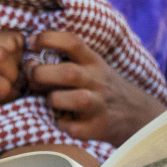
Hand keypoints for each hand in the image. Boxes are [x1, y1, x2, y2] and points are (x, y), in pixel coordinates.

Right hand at [0, 30, 25, 116]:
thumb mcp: (5, 70)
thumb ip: (16, 55)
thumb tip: (33, 45)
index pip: (12, 36)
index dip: (20, 57)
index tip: (12, 72)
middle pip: (8, 43)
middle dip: (16, 66)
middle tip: (9, 83)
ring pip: (0, 55)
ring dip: (10, 77)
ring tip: (3, 90)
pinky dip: (3, 91)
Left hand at [28, 30, 165, 142]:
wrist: (136, 114)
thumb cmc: (102, 87)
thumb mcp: (93, 66)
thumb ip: (68, 60)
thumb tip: (30, 57)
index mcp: (93, 62)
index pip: (72, 42)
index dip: (49, 38)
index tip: (32, 41)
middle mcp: (97, 81)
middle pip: (68, 73)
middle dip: (42, 73)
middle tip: (32, 76)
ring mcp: (99, 105)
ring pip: (74, 100)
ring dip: (54, 100)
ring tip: (51, 101)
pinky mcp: (98, 127)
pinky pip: (73, 128)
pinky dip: (62, 125)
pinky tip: (62, 121)